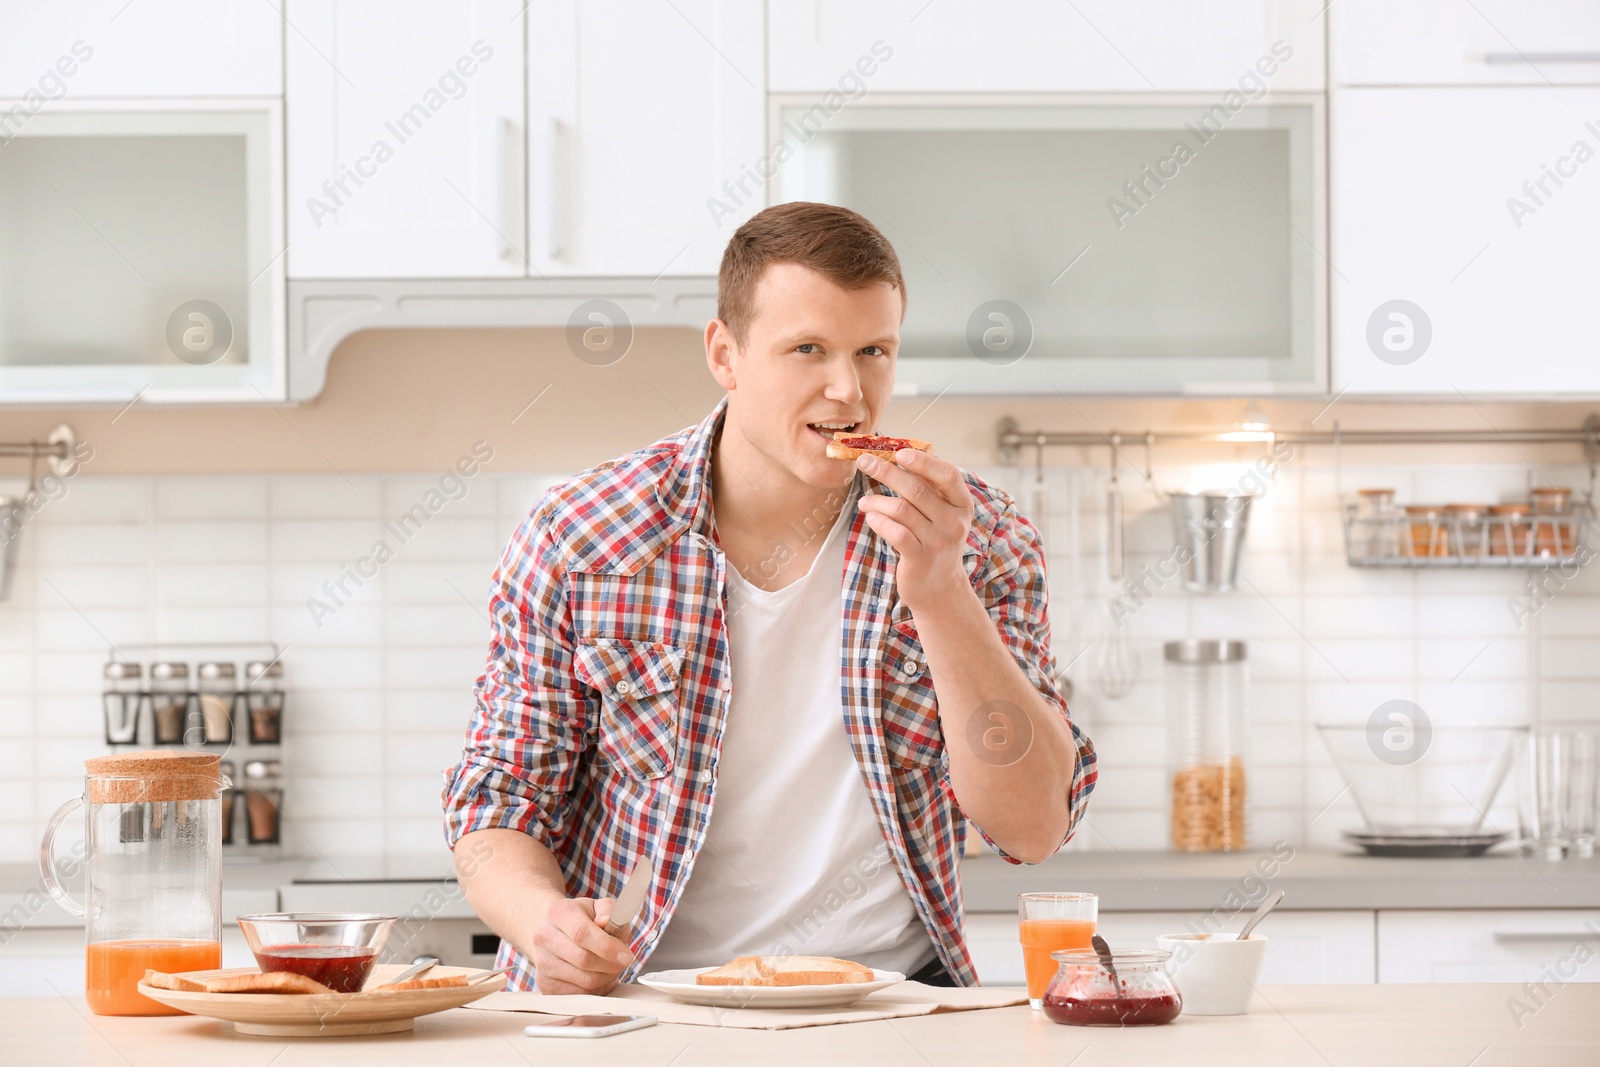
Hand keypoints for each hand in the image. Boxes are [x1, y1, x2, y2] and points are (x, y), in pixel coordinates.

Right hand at [526, 896, 634, 994]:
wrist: (549, 928)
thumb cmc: (578, 918)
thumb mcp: (596, 906)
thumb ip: (609, 911)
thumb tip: (608, 923)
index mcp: (559, 913)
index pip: (581, 933)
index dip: (607, 947)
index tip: (626, 956)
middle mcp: (544, 937)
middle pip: (584, 960)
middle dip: (611, 965)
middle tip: (623, 962)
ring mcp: (541, 963)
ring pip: (584, 981)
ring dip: (606, 978)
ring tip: (610, 967)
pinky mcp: (544, 984)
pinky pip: (579, 994)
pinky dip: (596, 989)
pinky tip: (598, 976)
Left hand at [854, 449, 974, 609]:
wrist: (939, 587)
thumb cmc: (934, 541)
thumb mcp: (941, 514)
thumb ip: (929, 489)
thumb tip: (899, 454)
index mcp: (961, 505)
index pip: (948, 475)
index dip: (924, 461)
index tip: (900, 452)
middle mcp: (953, 522)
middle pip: (916, 489)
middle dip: (886, 471)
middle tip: (864, 461)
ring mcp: (938, 541)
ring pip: (900, 509)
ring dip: (876, 501)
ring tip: (864, 502)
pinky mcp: (920, 558)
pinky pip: (894, 532)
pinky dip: (878, 521)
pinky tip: (871, 518)